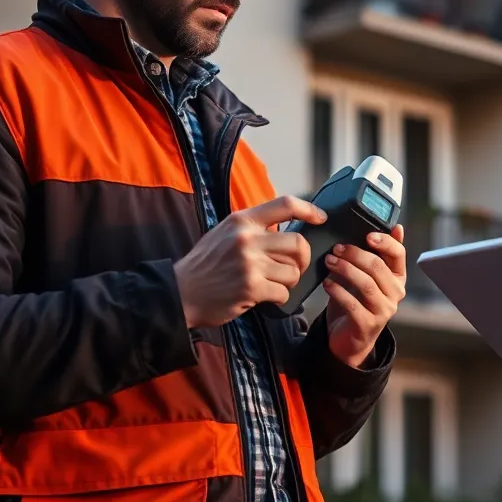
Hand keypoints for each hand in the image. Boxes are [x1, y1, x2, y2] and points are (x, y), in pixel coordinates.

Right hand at [174, 195, 326, 327]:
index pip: (285, 205)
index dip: (309, 209)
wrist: (180, 292)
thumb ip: (253, 229)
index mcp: (242, 220)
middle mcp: (247, 238)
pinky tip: (264, 296)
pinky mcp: (252, 287)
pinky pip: (283, 292)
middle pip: (299, 244)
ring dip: (288, 281)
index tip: (321, 218)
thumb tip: (284, 229)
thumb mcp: (224, 233)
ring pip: (293, 271)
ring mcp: (250, 263)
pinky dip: (279, 297)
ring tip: (272, 283)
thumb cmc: (205, 265)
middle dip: (302, 259)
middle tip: (294, 267)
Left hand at [323, 225, 406, 367]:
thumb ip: (376, 253)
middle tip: (336, 248)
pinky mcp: (368, 324)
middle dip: (355, 254)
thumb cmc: (357, 300)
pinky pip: (352, 304)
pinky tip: (326, 283)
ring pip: (366, 284)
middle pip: (378, 267)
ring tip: (329, 262)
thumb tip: (395, 227)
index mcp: (398, 277)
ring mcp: (384, 310)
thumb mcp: (367, 275)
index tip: (367, 234)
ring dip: (345, 270)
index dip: (385, 242)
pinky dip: (337, 291)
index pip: (399, 254)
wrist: (349, 337)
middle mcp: (396, 293)